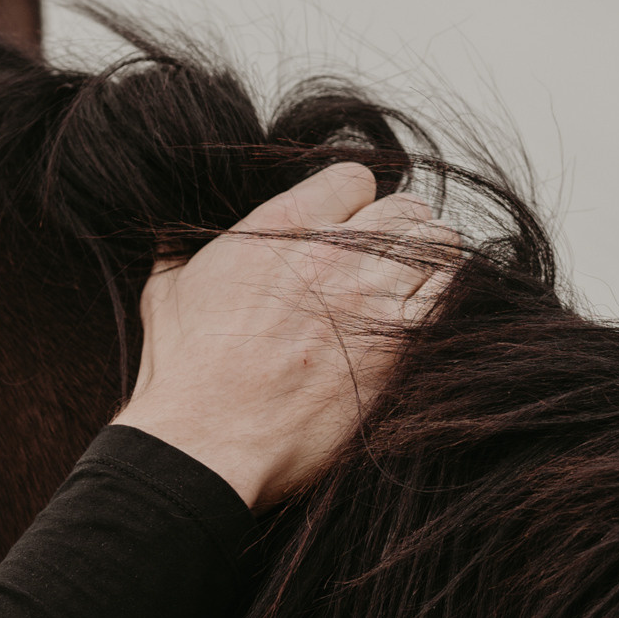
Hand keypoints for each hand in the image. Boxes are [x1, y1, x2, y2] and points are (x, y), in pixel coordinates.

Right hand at [122, 160, 456, 510]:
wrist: (209, 439)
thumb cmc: (184, 375)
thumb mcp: (165, 293)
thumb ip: (181, 251)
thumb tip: (173, 237)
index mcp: (281, 226)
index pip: (354, 177)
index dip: (354, 202)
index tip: (348, 228)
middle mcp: (334, 250)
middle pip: (405, 208)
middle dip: (400, 229)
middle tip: (389, 259)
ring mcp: (371, 295)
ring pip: (439, 244)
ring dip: (431, 261)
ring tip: (413, 286)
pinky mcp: (399, 343)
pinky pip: (453, 292)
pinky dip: (450, 295)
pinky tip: (429, 314)